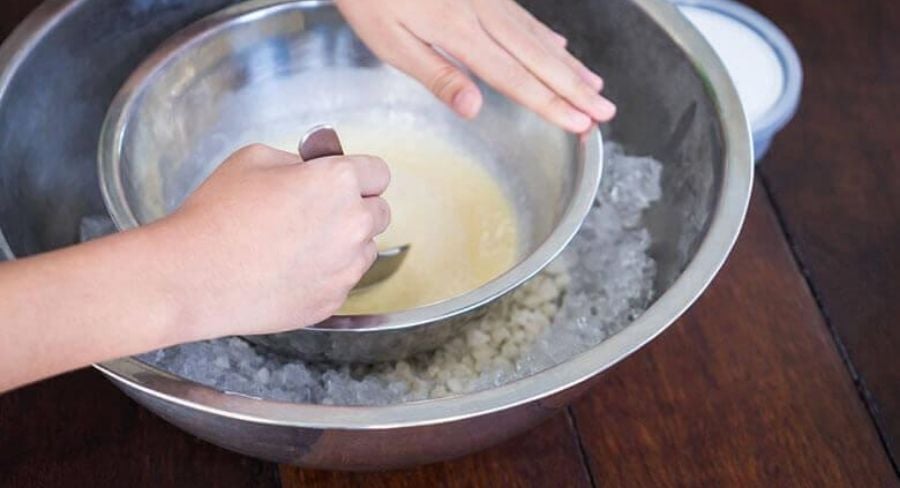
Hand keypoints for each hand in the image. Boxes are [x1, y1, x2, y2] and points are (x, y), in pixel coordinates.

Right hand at [161, 144, 390, 336]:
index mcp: (338, 181)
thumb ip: (299, 162)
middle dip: (356, 208)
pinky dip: (327, 274)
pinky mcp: (333, 299)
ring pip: (365, 249)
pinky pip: (343, 280)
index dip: (359, 175)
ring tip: (298, 244)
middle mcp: (353, 224)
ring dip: (345, 243)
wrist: (192, 277)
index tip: (345, 181)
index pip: (378, 172)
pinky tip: (290, 269)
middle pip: (379, 212)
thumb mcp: (255, 158)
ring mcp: (346, 267)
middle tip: (318, 212)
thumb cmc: (217, 214)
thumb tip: (314, 171)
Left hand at [336, 0, 615, 131]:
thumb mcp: (390, 42)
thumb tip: (474, 107)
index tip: (580, 123)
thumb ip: (436, 74)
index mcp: (461, 34)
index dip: (551, 104)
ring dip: (570, 65)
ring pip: (539, 37)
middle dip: (575, 89)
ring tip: (595, 86)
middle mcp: (483, 15)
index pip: (516, 78)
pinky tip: (560, 46)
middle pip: (539, 59)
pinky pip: (525, 17)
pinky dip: (547, 36)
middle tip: (605, 112)